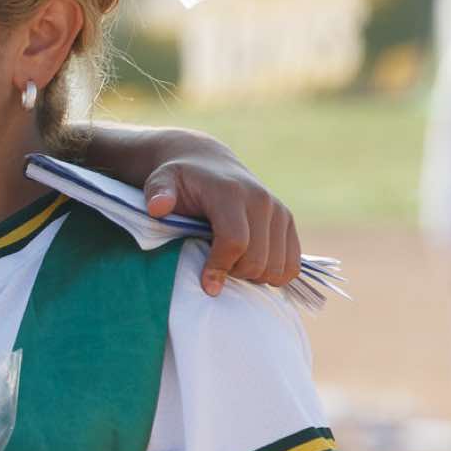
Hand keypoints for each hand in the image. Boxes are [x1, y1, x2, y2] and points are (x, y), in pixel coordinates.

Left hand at [142, 142, 303, 296]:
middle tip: (214, 271)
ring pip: (277, 267)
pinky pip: (292, 265)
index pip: (235, 241)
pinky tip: (250, 266)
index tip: (206, 286)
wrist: (208, 165)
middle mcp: (261, 201)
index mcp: (231, 193)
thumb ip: (158, 193)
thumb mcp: (161, 181)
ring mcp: (279, 211)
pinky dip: (273, 274)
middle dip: (234, 274)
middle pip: (257, 260)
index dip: (220, 268)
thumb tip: (158, 208)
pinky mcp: (288, 222)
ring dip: (253, 276)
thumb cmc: (180, 181)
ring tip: (230, 265)